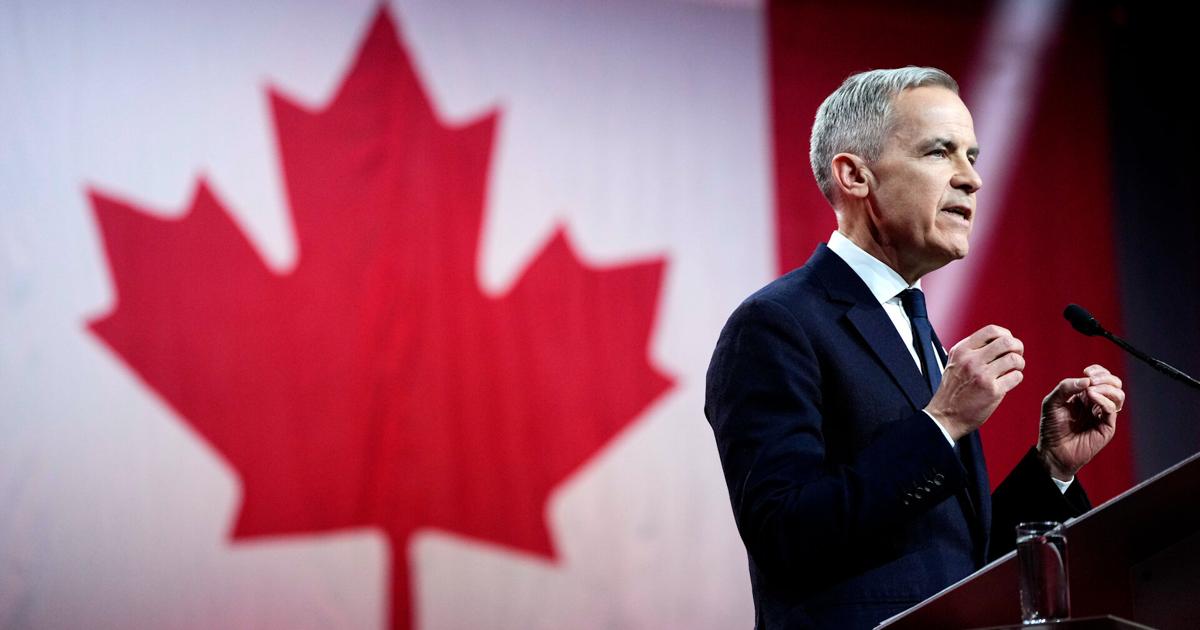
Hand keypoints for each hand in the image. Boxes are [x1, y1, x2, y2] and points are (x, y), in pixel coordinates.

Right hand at [925, 325, 1024, 440]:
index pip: (991, 330)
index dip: (1006, 335)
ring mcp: (982, 375)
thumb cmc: (953, 390)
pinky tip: (1008, 382)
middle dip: (1018, 347)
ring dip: (1019, 363)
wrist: (945, 416)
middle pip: (1007, 342)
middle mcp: (971, 360)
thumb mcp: (955, 362)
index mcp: (962, 350)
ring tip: (1014, 369)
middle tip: (1017, 355)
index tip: (1007, 344)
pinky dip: (1016, 378)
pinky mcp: (992, 391)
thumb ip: (972, 350)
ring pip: (1014, 359)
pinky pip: (1016, 377)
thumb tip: (1000, 341)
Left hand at [1037, 364, 1123, 480]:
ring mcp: (1103, 414)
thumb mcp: (1052, 402)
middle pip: (1115, 383)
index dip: (1098, 371)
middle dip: (1105, 377)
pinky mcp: (1106, 426)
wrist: (1053, 450)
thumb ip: (1066, 387)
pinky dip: (1103, 399)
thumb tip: (1086, 380)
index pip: (1101, 376)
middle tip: (1091, 380)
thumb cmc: (1051, 427)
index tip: (1086, 372)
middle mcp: (1097, 403)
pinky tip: (1091, 397)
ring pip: (1118, 395)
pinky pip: (1111, 408)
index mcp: (1085, 395)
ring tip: (1090, 391)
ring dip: (1106, 387)